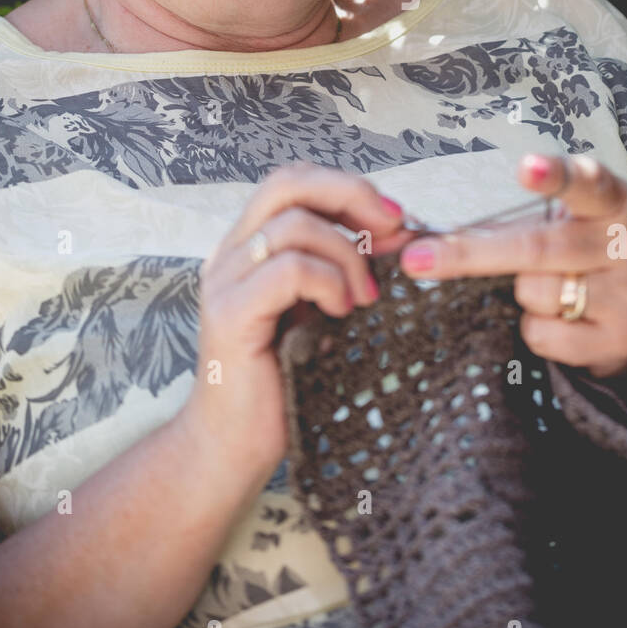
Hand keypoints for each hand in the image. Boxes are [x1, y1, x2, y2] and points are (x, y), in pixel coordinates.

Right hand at [184, 164, 415, 475]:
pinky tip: (342, 312)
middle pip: (288, 181)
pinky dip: (328, 282)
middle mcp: (230, 253)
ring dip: (346, 254)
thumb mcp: (324, 310)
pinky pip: (289, 269)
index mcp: (249, 246)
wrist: (233, 447)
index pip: (294, 180)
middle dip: (351, 195)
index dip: (347, 186)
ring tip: (364, 297)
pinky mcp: (230, 315)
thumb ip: (347, 267)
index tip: (393, 218)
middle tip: (391, 230)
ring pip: (293, 224)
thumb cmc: (286, 381)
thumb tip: (401, 231)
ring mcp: (225, 281)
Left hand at [398, 153, 626, 381]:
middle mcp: (624, 244)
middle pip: (537, 247)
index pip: (585, 183)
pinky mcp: (615, 341)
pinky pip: (543, 334)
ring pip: (534, 292)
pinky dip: (534, 329)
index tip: (526, 168)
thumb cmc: (582, 255)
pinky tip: (560, 320)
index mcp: (611, 202)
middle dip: (471, 253)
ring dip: (518, 293)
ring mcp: (624, 295)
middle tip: (418, 259)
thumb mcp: (567, 221)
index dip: (555, 176)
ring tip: (546, 287)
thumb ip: (516, 214)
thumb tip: (421, 230)